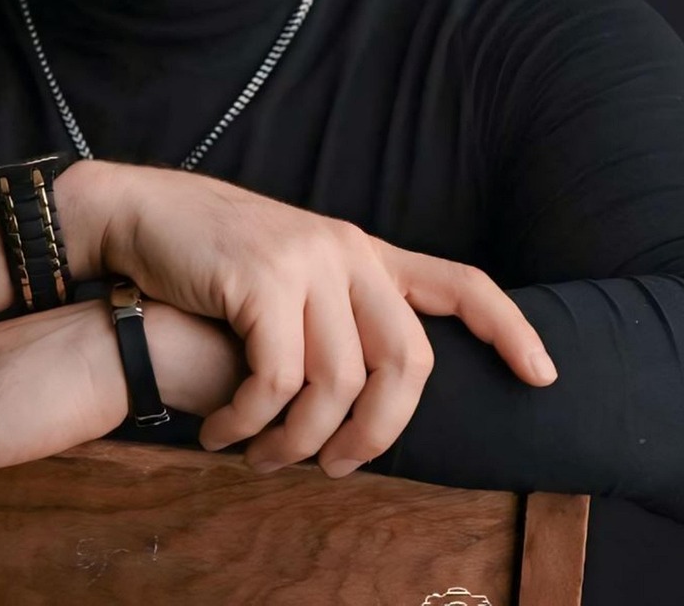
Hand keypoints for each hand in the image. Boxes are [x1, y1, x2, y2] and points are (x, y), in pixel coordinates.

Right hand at [95, 162, 557, 474]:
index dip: (509, 330)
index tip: (542, 377)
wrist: (141, 215)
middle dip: (379, 435)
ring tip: (263, 457)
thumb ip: (335, 313)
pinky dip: (251, 426)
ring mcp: (305, 260)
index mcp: (362, 250)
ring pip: (338, 385)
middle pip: (408, 362)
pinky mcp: (260, 278)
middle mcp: (345, 249)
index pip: (460, 283)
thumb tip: (369, 401)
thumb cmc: (211, 260)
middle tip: (335, 468)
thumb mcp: (290, 272)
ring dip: (300, 443)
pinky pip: (277, 382)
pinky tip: (223, 434)